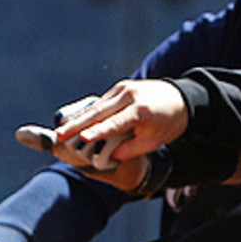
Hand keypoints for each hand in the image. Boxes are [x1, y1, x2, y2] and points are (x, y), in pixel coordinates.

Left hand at [15, 120, 149, 191]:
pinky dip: (104, 163)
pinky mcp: (129, 138)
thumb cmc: (92, 154)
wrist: (122, 168)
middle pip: (75, 137)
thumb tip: (17, 134)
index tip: (80, 143)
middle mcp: (105, 111)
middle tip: (92, 152)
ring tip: (103, 155)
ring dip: (92, 158)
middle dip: (80, 151)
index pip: (66, 127)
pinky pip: (103, 156)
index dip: (68, 142)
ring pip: (88, 146)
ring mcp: (119, 123)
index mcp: (89, 107)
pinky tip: (112, 160)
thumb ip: (43, 140)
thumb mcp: (64, 147)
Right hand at [54, 80, 188, 160]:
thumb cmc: (168, 124)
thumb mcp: (154, 141)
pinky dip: (89, 113)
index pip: (116, 123)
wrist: (180, 98)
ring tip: (61, 133)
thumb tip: (109, 155)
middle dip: (77, 125)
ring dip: (78, 119)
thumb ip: (132, 149)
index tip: (84, 138)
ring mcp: (124, 89)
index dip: (99, 131)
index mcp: (142, 110)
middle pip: (99, 112)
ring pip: (97, 106)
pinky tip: (74, 123)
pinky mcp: (120, 87)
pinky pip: (102, 102)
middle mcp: (130, 96)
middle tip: (59, 137)